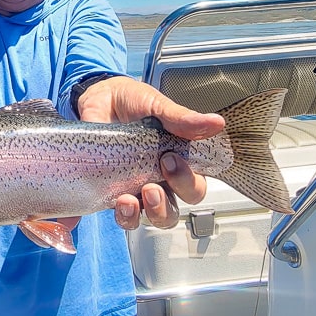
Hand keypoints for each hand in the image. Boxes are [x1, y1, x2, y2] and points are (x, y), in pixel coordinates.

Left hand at [76, 76, 221, 229]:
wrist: (99, 98)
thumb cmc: (133, 102)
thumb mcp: (157, 105)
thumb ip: (182, 118)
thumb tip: (216, 123)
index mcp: (179, 161)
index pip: (196, 186)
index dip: (189, 182)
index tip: (172, 160)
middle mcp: (162, 181)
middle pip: (175, 210)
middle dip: (166, 204)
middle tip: (151, 184)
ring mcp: (138, 189)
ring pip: (153, 217)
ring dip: (147, 214)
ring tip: (132, 199)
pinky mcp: (115, 193)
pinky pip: (125, 217)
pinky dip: (125, 215)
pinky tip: (120, 202)